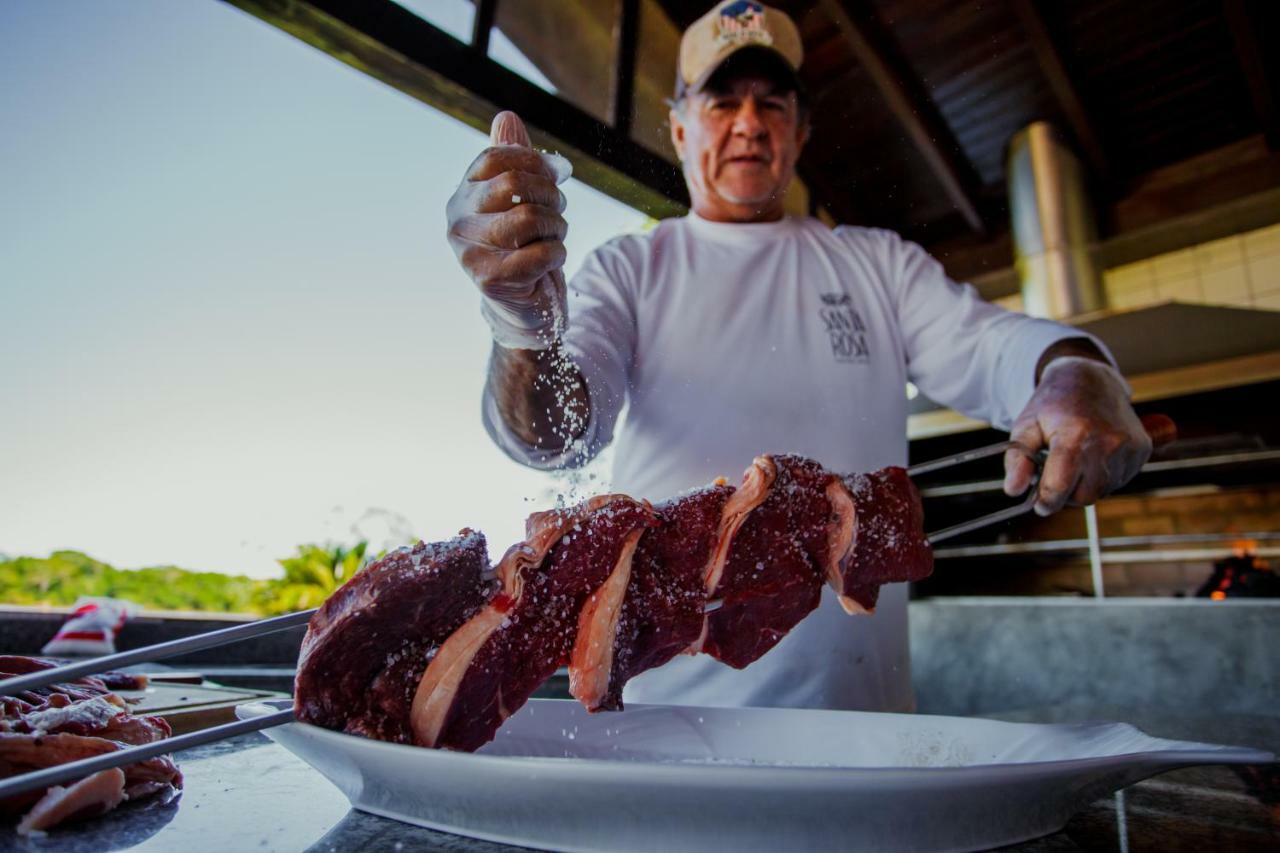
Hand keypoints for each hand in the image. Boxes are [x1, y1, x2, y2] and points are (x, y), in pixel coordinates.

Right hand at [446, 111, 571, 348]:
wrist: (524, 303)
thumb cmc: (523, 246)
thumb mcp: (520, 199)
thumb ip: (514, 159)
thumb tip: (506, 117)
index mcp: (462, 194)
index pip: (499, 157)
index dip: (537, 161)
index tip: (558, 174)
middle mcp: (458, 221)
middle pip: (515, 184)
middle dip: (551, 194)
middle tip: (559, 209)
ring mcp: (470, 252)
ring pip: (529, 219)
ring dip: (557, 226)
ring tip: (556, 234)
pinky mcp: (490, 281)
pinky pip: (539, 254)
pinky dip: (557, 254)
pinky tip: (551, 259)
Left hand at [1003, 356, 1151, 514]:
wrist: (1091, 380)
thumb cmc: (1053, 405)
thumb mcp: (1025, 426)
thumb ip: (1017, 460)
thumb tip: (1012, 491)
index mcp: (1075, 434)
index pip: (1061, 485)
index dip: (1047, 500)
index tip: (1039, 504)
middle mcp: (1107, 441)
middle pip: (1084, 496)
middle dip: (1067, 495)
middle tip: (1055, 477)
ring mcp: (1129, 446)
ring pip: (1103, 491)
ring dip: (1085, 486)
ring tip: (1075, 461)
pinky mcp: (1141, 450)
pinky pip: (1120, 481)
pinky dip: (1103, 478)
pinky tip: (1093, 458)